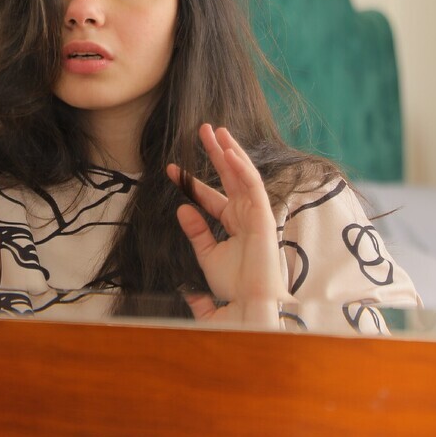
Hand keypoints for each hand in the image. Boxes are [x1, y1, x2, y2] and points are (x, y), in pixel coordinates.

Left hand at [167, 124, 286, 329]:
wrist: (249, 306)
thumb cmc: (233, 288)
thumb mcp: (207, 257)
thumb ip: (196, 233)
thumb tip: (182, 209)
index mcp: (234, 225)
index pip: (211, 197)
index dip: (192, 182)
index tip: (171, 169)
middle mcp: (246, 216)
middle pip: (230, 177)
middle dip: (216, 153)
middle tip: (203, 130)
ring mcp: (256, 215)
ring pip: (243, 175)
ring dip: (230, 151)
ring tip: (215, 131)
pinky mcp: (264, 217)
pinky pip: (253, 187)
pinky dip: (242, 168)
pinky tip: (229, 152)